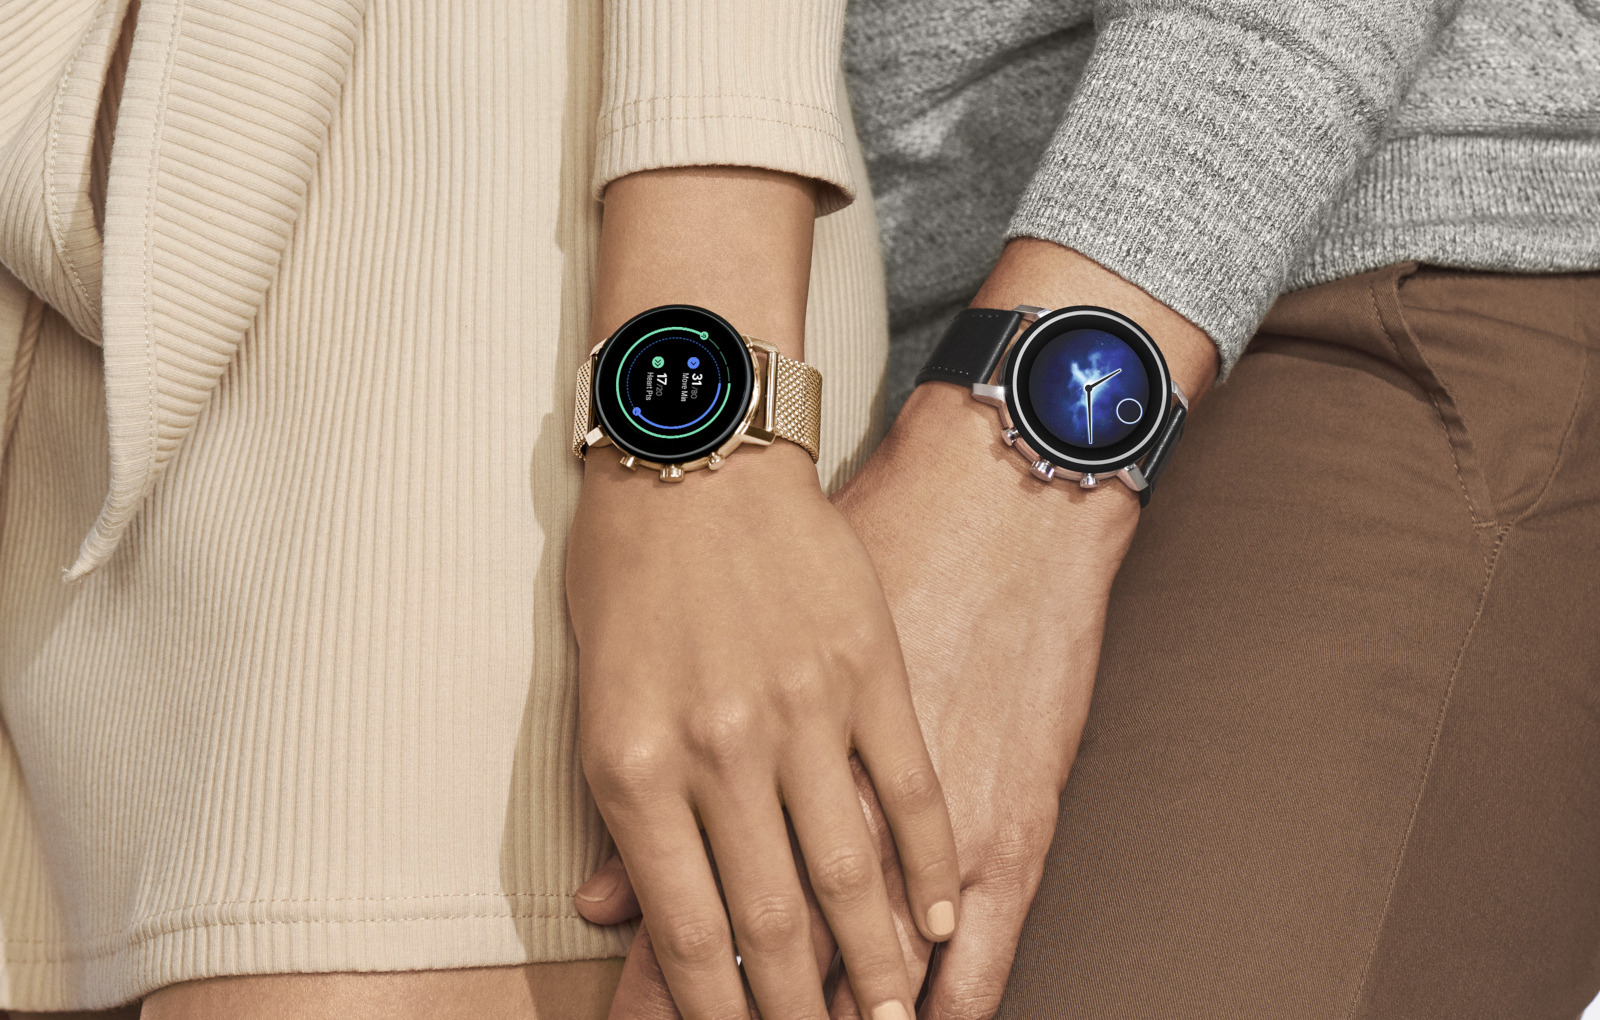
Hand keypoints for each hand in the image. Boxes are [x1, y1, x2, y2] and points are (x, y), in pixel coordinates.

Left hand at [568, 167, 961, 1019]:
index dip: (718, 1012)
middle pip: (771, 925)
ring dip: (875, 969)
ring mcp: (806, 713)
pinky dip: (926, 870)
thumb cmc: (631, 563)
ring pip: (851, 877)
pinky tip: (936, 925)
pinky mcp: (872, 672)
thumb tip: (611, 909)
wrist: (704, 442)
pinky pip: (910, 795)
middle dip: (798, 1013)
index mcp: (636, 765)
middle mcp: (722, 753)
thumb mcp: (592, 686)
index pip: (686, 931)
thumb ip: (613, 806)